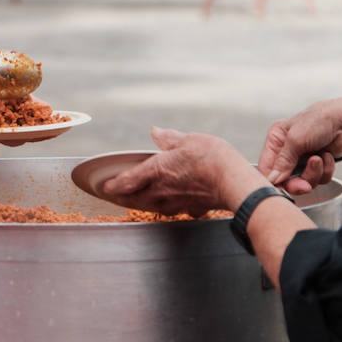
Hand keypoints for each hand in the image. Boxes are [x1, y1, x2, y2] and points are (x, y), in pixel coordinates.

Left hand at [99, 126, 258, 215]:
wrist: (235, 183)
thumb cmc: (212, 159)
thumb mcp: (188, 140)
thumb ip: (169, 138)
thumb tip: (156, 132)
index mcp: (158, 170)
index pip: (129, 180)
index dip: (115, 184)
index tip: (105, 187)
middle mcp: (163, 190)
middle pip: (136, 198)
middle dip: (124, 198)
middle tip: (116, 197)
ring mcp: (177, 202)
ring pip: (153, 206)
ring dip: (142, 204)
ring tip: (138, 201)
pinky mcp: (192, 208)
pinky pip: (175, 209)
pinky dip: (170, 206)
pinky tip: (174, 203)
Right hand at [258, 97, 341, 194]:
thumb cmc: (323, 120)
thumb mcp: (296, 139)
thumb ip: (282, 161)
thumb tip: (273, 179)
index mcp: (277, 138)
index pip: (267, 167)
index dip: (274, 180)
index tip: (283, 188)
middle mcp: (289, 148)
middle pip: (285, 178)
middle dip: (297, 181)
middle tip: (305, 184)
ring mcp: (305, 157)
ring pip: (303, 180)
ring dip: (313, 173)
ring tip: (321, 158)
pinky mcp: (320, 163)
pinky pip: (318, 178)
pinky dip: (325, 170)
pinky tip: (329, 157)